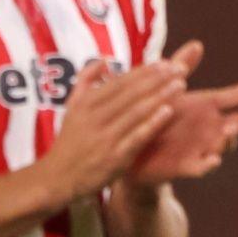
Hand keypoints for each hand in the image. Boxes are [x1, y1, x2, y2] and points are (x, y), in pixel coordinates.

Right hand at [38, 54, 185, 202]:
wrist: (58, 177)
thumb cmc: (70, 141)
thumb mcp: (71, 107)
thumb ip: (85, 81)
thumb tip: (104, 59)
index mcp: (85, 103)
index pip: (119, 82)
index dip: (143, 71)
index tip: (164, 62)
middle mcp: (94, 117)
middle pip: (130, 93)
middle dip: (156, 79)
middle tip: (179, 68)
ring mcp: (104, 137)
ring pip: (135, 111)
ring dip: (159, 96)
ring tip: (180, 84)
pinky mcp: (114, 157)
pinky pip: (136, 136)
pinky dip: (152, 123)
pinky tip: (169, 112)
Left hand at [128, 41, 237, 183]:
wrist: (132, 150)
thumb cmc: (155, 115)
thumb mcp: (167, 90)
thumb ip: (181, 68)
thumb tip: (197, 43)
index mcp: (207, 108)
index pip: (235, 97)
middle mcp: (211, 128)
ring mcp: (202, 147)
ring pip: (224, 144)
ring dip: (230, 138)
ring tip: (230, 130)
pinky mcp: (186, 165)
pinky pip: (201, 167)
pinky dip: (208, 164)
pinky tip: (213, 160)